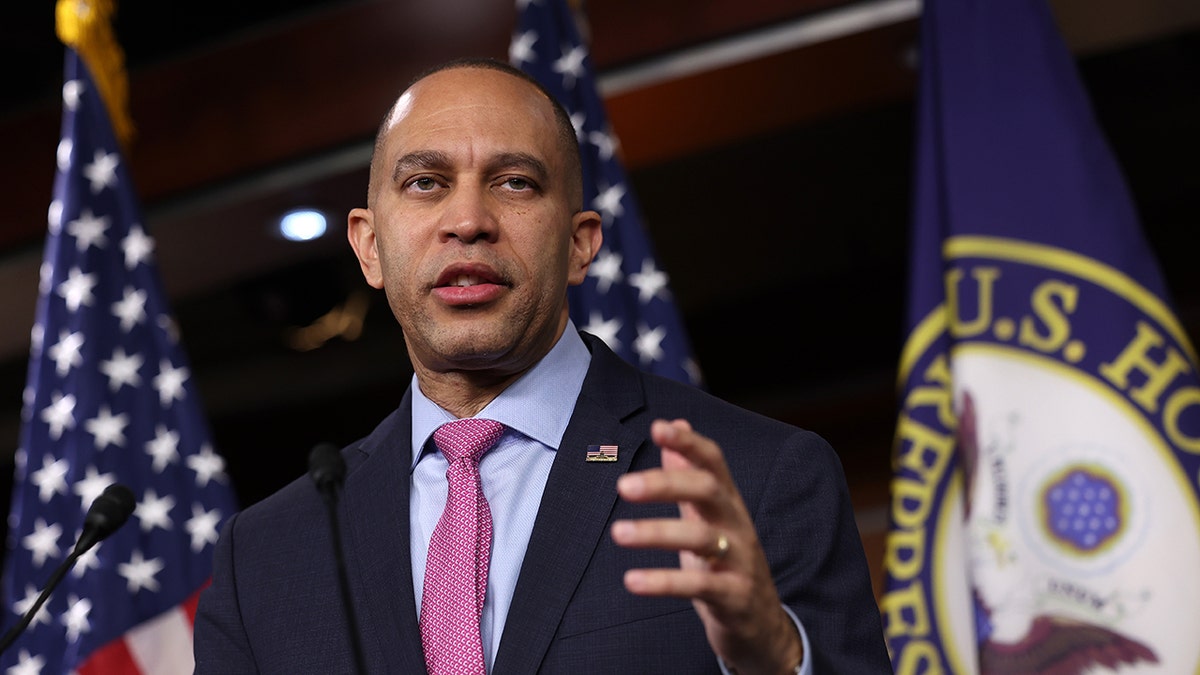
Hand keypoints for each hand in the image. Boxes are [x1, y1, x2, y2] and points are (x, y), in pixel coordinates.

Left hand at [611, 419, 802, 674]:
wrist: (763, 626)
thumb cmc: (726, 564)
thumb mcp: (708, 516)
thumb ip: (688, 472)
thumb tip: (674, 423)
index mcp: (727, 503)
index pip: (713, 462)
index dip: (688, 443)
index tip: (658, 427)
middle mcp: (737, 525)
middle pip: (707, 491)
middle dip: (666, 484)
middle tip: (623, 485)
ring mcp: (739, 561)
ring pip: (701, 538)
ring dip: (657, 533)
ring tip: (618, 532)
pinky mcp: (734, 597)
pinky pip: (699, 587)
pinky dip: (664, 583)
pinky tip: (632, 581)